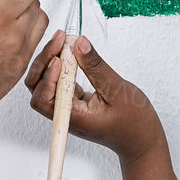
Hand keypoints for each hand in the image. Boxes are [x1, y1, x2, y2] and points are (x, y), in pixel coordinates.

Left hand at [25, 31, 165, 163]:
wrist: (141, 140)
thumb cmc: (134, 123)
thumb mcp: (117, 90)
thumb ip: (95, 67)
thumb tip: (79, 44)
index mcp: (73, 118)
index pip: (44, 98)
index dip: (47, 76)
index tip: (58, 57)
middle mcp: (66, 115)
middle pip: (38, 89)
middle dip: (43, 62)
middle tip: (59, 39)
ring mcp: (69, 109)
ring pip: (46, 85)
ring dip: (50, 63)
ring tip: (62, 42)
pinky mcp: (74, 102)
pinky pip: (59, 83)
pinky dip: (61, 67)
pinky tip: (69, 53)